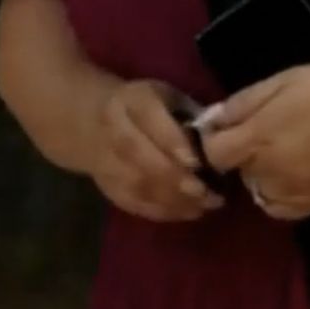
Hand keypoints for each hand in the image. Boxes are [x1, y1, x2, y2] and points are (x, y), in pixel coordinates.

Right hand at [86, 78, 226, 222]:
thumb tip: (220, 141)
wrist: (89, 120)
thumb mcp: (166, 96)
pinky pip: (133, 203)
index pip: (149, 118)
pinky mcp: (107, 186)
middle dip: (175, 178)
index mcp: (133, 100)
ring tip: (206, 206)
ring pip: (137, 184)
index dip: (172, 141)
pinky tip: (188, 212)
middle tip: (208, 194)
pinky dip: (162, 212)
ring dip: (173, 199)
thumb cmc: (144, 106)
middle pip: (141, 156)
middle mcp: (114, 129)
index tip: (198, 162)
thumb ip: (189, 114)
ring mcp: (106, 161)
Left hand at [198, 63, 309, 221]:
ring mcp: (290, 195)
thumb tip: (210, 120)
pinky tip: (299, 172)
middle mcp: (267, 173)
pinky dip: (279, 192)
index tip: (228, 124)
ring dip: (262, 172)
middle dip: (242, 151)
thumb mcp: (290, 80)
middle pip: (235, 169)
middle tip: (270, 128)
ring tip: (289, 149)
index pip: (211, 151)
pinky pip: (279, 206)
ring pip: (257, 188)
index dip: (213, 137)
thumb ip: (245, 102)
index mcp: (258, 138)